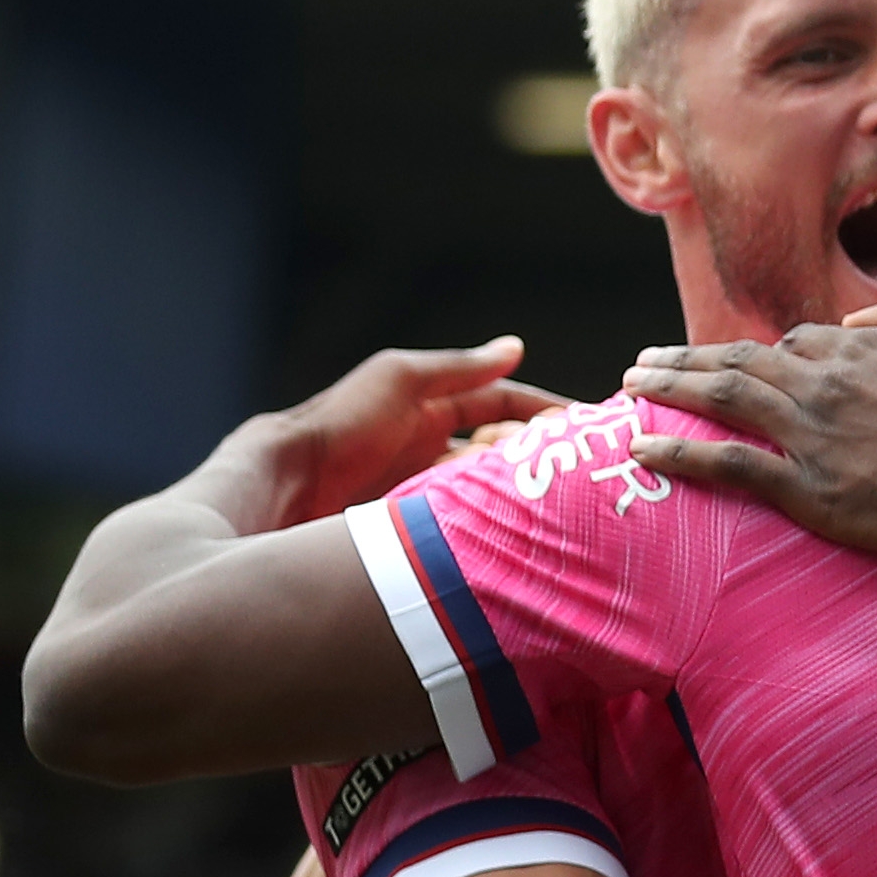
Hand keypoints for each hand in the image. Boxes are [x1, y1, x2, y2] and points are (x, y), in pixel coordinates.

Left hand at [243, 339, 567, 531]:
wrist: (290, 485)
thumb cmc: (342, 421)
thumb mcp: (402, 378)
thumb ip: (460, 367)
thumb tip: (515, 348)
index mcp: (433, 406)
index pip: (502, 403)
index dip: (542, 411)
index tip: (586, 428)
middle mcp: (434, 446)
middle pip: (503, 447)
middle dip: (539, 454)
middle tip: (580, 469)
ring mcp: (428, 486)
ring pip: (491, 486)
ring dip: (518, 490)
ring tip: (555, 502)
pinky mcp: (421, 522)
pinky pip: (470, 518)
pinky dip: (493, 520)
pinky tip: (516, 529)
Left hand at [623, 293, 876, 566]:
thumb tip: (861, 313)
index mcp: (865, 347)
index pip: (798, 344)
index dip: (768, 356)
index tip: (743, 366)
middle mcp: (828, 382)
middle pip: (741, 362)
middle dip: (686, 360)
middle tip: (644, 363)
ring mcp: (815, 435)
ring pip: (724, 400)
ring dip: (670, 389)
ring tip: (632, 387)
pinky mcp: (813, 490)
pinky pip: (729, 464)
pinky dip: (680, 450)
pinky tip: (644, 446)